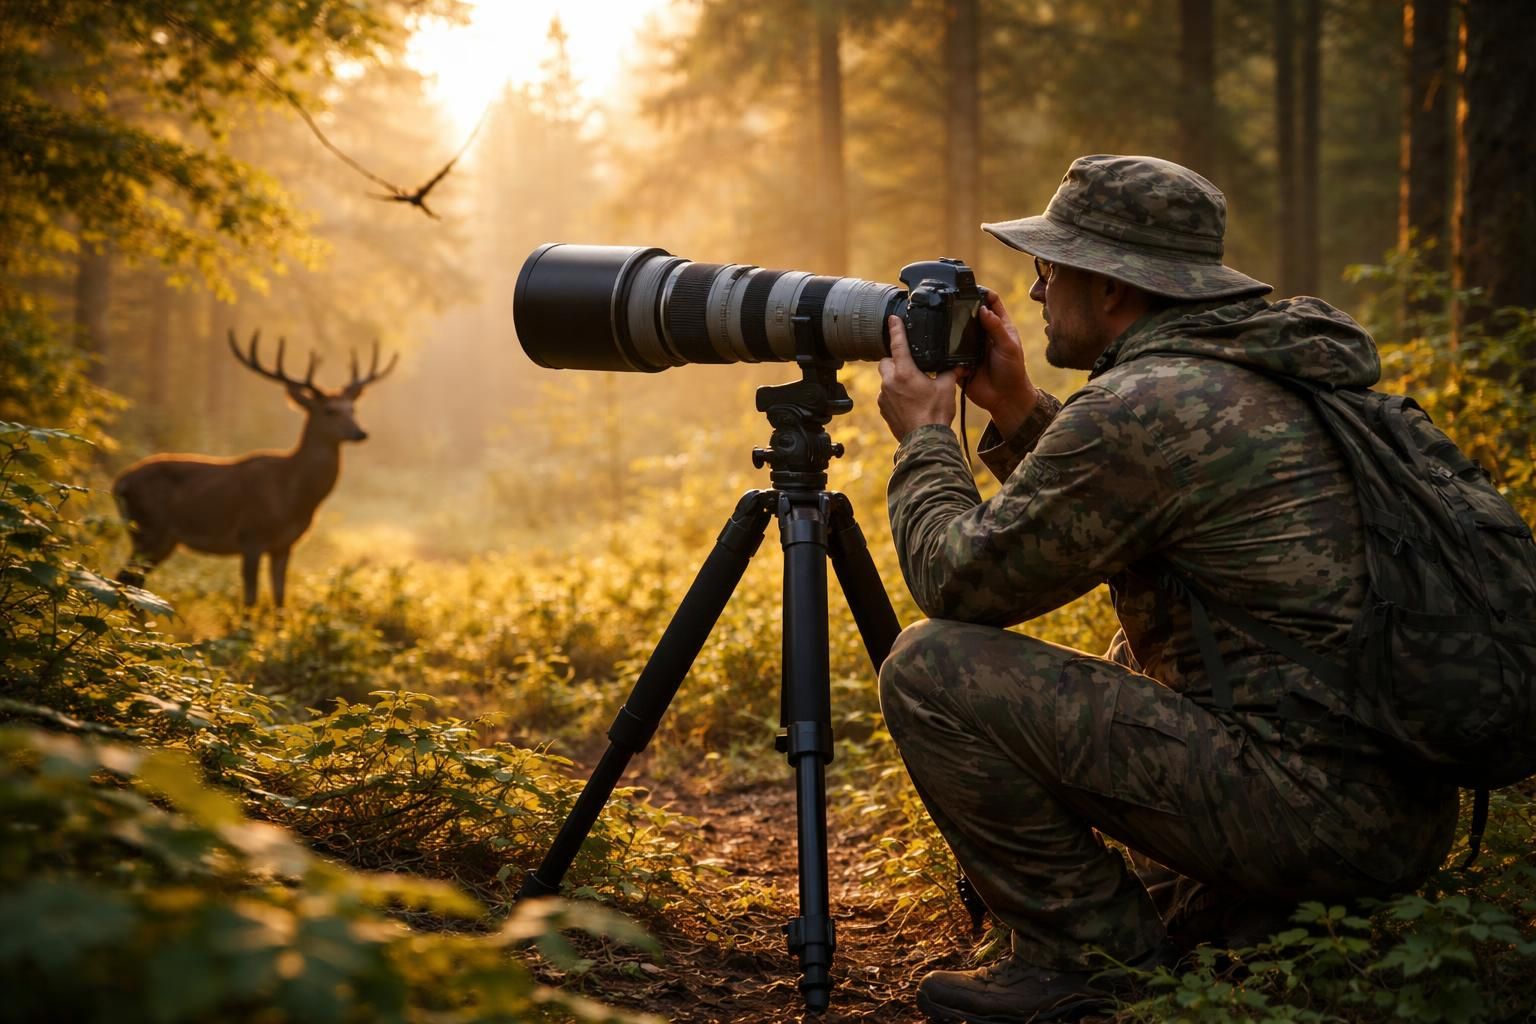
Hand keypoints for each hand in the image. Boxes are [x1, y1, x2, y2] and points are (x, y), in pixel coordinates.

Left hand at [878, 315, 957, 440]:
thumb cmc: (935, 414)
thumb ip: (951, 373)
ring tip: (912, 386)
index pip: (897, 344)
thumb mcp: (946, 388)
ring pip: (885, 379)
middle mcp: (890, 383)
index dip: (895, 330)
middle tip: (908, 364)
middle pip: (886, 362)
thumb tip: (960, 366)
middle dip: (894, 360)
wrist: (925, 440)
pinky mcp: (883, 409)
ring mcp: (884, 397)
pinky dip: (894, 394)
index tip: (892, 320)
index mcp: (905, 373)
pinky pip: (886, 395)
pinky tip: (908, 401)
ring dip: (895, 378)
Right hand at [957, 291, 1036, 436]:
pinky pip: (949, 352)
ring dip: (952, 327)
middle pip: (970, 314)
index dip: (982, 292)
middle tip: (950, 301)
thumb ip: (997, 328)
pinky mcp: (960, 361)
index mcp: (999, 326)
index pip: (991, 302)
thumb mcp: (1009, 346)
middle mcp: (983, 334)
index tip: (971, 287)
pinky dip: (945, 348)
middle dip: (962, 307)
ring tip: (943, 320)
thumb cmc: (1013, 371)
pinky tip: (940, 343)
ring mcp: (971, 347)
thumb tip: (983, 309)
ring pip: (957, 331)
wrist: (1004, 399)